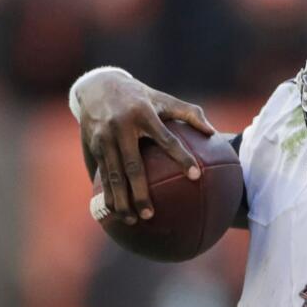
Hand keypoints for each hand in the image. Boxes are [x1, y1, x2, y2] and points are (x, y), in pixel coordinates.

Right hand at [72, 68, 212, 223]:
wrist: (98, 86)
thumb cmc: (139, 97)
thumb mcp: (162, 98)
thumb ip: (189, 113)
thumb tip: (213, 133)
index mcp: (144, 114)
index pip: (166, 139)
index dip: (182, 157)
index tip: (196, 176)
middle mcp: (121, 127)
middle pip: (132, 166)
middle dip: (140, 192)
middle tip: (150, 214)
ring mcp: (104, 138)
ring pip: (112, 175)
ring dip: (120, 200)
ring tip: (132, 220)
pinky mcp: (93, 146)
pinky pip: (100, 175)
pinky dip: (107, 194)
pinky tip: (114, 211)